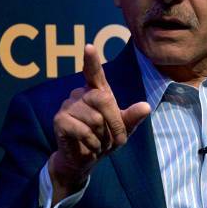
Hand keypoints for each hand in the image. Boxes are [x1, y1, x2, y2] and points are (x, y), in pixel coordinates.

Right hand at [49, 44, 150, 201]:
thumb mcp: (123, 130)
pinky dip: (91, 144)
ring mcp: (68, 106)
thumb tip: (146, 106)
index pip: (94, 73)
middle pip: (104, 100)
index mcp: (97, 92)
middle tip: (114, 140)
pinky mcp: (60, 120)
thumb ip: (132, 118)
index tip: (89, 47)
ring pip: (95, 119)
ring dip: (102, 138)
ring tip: (98, 143)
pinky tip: (88, 148)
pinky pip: (83, 131)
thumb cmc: (104, 140)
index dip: (92, 61)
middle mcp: (80, 94)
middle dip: (115, 123)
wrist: (84, 160)